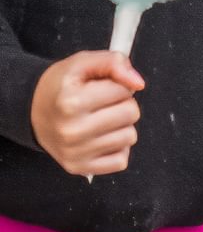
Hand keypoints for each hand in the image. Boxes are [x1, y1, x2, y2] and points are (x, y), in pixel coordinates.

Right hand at [31, 51, 144, 176]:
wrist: (34, 111)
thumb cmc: (62, 85)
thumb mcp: (83, 62)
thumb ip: (114, 62)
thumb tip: (139, 84)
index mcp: (72, 102)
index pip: (124, 90)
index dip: (118, 84)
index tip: (103, 86)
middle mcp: (72, 131)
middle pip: (131, 113)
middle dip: (124, 103)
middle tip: (105, 102)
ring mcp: (76, 153)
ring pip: (130, 137)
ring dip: (122, 125)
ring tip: (103, 118)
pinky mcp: (79, 168)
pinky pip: (121, 161)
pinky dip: (118, 147)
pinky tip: (103, 137)